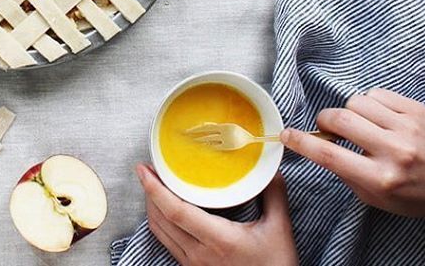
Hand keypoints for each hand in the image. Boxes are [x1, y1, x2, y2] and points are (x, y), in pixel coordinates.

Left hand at [137, 164, 297, 265]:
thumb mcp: (280, 230)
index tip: (144, 170)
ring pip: (159, 231)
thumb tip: (269, 168)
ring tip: (154, 184)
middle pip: (160, 218)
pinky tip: (165, 208)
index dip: (155, 189)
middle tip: (149, 169)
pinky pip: (167, 241)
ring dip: (152, 206)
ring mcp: (193, 263)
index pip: (175, 211)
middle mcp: (199, 253)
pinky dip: (160, 221)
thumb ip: (274, 195)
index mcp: (218, 240)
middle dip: (149, 191)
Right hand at [281, 88, 424, 216]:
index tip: (285, 135)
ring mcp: (408, 127)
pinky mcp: (418, 109)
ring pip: (356, 102)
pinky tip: (379, 116)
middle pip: (339, 120)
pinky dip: (370, 103)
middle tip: (329, 129)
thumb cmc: (419, 195)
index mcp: (381, 178)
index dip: (301, 142)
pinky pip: (377, 93)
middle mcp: (394, 151)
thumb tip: (322, 149)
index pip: (329, 155)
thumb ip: (349, 176)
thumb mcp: (380, 200)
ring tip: (361, 124)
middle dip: (324, 121)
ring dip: (350, 112)